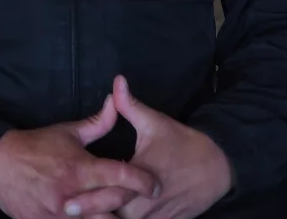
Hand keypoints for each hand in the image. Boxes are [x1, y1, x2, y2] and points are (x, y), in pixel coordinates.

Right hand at [0, 94, 159, 218]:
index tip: (155, 185)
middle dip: (129, 202)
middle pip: (113, 205)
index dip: (142, 180)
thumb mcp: (68, 131)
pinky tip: (97, 218)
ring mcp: (58, 215)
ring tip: (119, 212)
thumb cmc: (37, 146)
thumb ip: (98, 123)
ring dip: (109, 217)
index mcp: (79, 168)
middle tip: (142, 200)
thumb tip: (117, 102)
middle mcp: (72, 194)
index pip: (120, 176)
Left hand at [63, 77, 232, 218]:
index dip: (88, 201)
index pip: (111, 194)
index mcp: (141, 176)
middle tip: (68, 212)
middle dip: (94, 216)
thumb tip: (116, 82)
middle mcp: (148, 203)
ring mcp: (158, 218)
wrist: (219, 167)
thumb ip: (130, 106)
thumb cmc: (184, 144)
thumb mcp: (156, 123)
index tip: (67, 202)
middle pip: (114, 217)